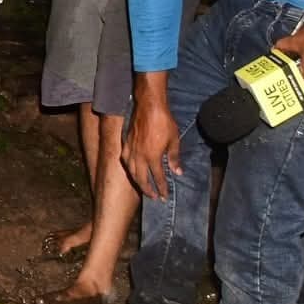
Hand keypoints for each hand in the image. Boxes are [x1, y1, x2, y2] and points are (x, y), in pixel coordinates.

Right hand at [123, 75, 178, 199]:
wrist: (149, 106)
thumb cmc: (164, 122)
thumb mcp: (174, 140)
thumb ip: (174, 158)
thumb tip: (177, 172)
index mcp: (153, 157)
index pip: (158, 178)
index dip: (162, 188)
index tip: (164, 197)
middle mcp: (140, 156)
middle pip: (141, 178)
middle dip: (148, 190)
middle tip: (153, 197)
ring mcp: (131, 150)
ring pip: (131, 171)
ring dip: (137, 181)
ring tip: (142, 187)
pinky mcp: (126, 143)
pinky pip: (125, 160)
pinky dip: (128, 168)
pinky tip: (131, 169)